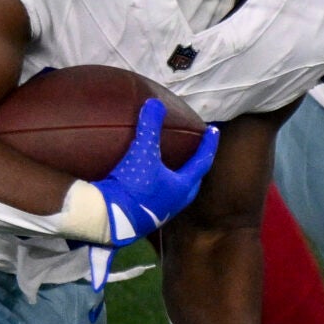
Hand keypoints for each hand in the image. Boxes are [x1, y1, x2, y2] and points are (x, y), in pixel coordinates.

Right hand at [82, 99, 215, 291]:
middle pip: (191, 184)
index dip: (208, 145)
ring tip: (171, 172)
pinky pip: (156, 203)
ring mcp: (159, 214)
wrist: (109, 219)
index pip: (202, 162)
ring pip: (174, 196)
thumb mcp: (142, 152)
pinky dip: (157, 192)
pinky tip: (146, 188)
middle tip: (196, 157)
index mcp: (181, 187)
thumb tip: (154, 103)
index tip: (214, 132)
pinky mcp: (142, 221)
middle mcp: (175, 203)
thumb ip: (149, 126)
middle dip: (195, 170)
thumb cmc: (134, 186)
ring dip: (175, 183)